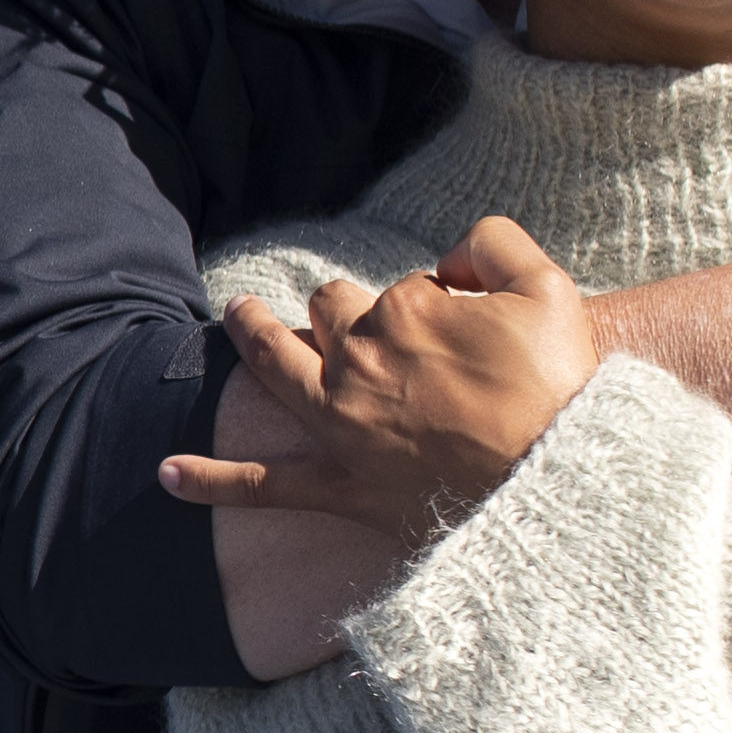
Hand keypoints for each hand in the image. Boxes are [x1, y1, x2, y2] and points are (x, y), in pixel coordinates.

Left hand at [162, 217, 603, 539]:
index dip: (432, 300)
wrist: (562, 489)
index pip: (398, 288)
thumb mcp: (550, 290)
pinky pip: (262, 484)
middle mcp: (358, 362)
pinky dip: (211, 480)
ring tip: (237, 315)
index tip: (464, 325)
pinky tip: (168, 472)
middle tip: (364, 321)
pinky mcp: (340, 487)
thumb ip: (493, 243)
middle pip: (332, 315)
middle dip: (342, 310)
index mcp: (404, 311)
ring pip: (277, 367)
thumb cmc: (563, 392)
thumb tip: (448, 257)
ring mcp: (341, 426)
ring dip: (251, 336)